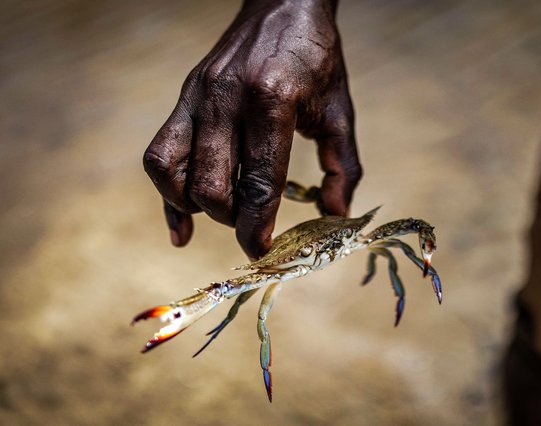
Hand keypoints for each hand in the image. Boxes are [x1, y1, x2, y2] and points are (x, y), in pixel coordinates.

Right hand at [144, 0, 361, 259]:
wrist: (282, 3)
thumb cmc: (315, 58)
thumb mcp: (339, 110)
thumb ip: (342, 165)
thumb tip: (336, 214)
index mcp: (273, 100)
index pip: (260, 181)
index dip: (257, 226)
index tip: (260, 250)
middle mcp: (227, 99)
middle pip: (212, 186)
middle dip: (231, 219)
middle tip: (252, 222)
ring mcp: (198, 96)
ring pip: (173, 173)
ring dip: (196, 206)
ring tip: (222, 211)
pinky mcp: (183, 96)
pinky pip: (158, 154)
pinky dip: (166, 194)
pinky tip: (182, 223)